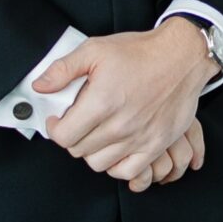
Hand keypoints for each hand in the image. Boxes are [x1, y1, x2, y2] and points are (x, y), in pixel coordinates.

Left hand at [37, 20, 213, 183]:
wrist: (181, 57)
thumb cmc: (141, 53)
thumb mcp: (95, 50)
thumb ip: (63, 69)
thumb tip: (40, 86)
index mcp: (101, 102)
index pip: (63, 136)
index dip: (55, 129)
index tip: (59, 121)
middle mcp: (120, 125)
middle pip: (79, 150)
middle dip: (73, 137)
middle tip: (79, 124)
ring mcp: (139, 138)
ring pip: (100, 163)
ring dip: (93, 151)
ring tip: (96, 135)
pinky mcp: (156, 144)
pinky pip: (128, 171)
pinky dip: (117, 165)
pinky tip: (114, 149)